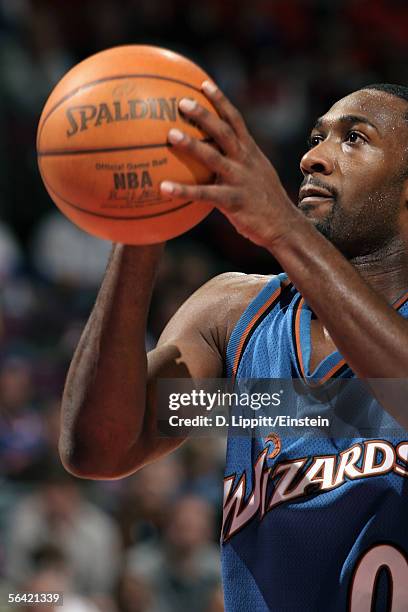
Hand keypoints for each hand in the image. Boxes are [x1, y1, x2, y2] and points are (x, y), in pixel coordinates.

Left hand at [160, 81, 299, 248]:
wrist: (284, 226)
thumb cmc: (266, 203)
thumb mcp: (257, 175)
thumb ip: (239, 163)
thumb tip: (216, 156)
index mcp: (250, 152)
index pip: (235, 119)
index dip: (220, 100)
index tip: (203, 83)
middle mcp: (245, 161)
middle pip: (223, 131)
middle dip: (204, 114)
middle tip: (182, 102)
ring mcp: (240, 180)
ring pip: (213, 157)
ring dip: (192, 145)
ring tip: (170, 134)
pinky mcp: (233, 201)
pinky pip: (204, 194)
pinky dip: (183, 190)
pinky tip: (163, 188)